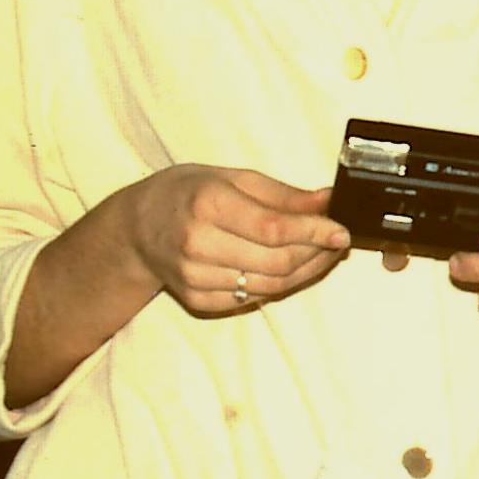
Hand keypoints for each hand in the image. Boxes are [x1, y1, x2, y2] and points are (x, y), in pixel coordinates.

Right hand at [126, 165, 348, 313]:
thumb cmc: (188, 193)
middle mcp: (198, 244)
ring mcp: (194, 277)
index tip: (342, 232)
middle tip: (336, 243)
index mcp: (208, 204)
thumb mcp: (233, 178)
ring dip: (305, 273)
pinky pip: (252, 299)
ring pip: (270, 286)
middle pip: (277, 262)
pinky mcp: (196, 300)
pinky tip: (289, 269)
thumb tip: (330, 201)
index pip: (274, 229)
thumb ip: (283, 194)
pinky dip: (279, 287)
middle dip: (317, 254)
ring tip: (320, 255)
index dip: (315, 233)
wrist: (136, 227)